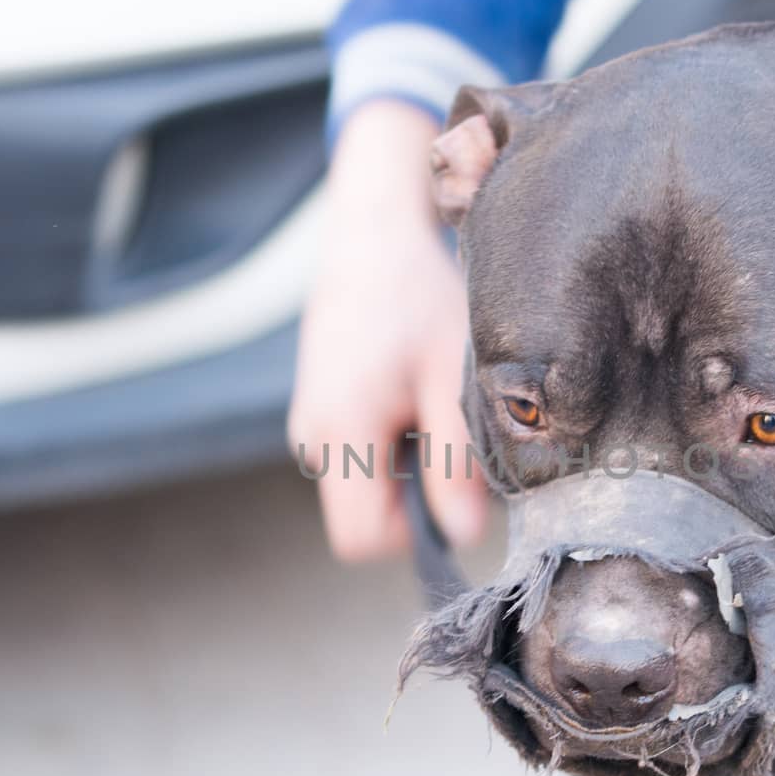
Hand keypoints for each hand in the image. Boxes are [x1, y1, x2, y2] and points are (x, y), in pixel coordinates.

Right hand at [288, 100, 488, 559]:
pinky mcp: (317, 412)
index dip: (414, 535)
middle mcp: (311, 436)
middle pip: (362, 518)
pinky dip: (393, 440)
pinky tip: (412, 389)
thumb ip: (459, 462)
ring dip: (407, 464)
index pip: (361, 539)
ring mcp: (308, 425)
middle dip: (414, 497)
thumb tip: (466, 535)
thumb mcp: (456, 378)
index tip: (454, 488)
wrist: (373, 235)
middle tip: (450, 431)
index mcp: (340, 430)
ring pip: (364, 486)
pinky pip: (359, 457)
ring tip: (430, 398)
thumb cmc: (420, 297)